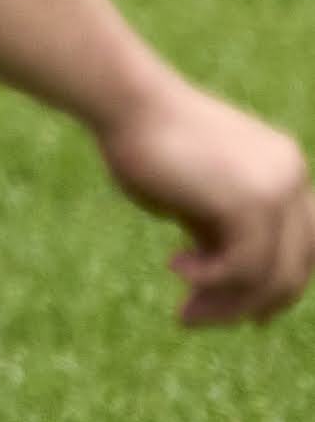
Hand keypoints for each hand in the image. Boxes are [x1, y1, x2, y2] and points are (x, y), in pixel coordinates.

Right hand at [95, 68, 314, 327]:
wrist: (125, 102)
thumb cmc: (143, 142)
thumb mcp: (191, 196)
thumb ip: (218, 231)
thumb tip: (230, 281)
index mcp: (285, 169)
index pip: (304, 246)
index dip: (277, 288)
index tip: (239, 315)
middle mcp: (294, 177)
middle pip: (296, 267)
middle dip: (248, 304)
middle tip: (193, 319)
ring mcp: (278, 189)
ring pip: (273, 275)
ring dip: (226, 303)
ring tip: (183, 312)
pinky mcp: (252, 202)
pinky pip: (244, 267)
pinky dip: (209, 280)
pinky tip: (175, 267)